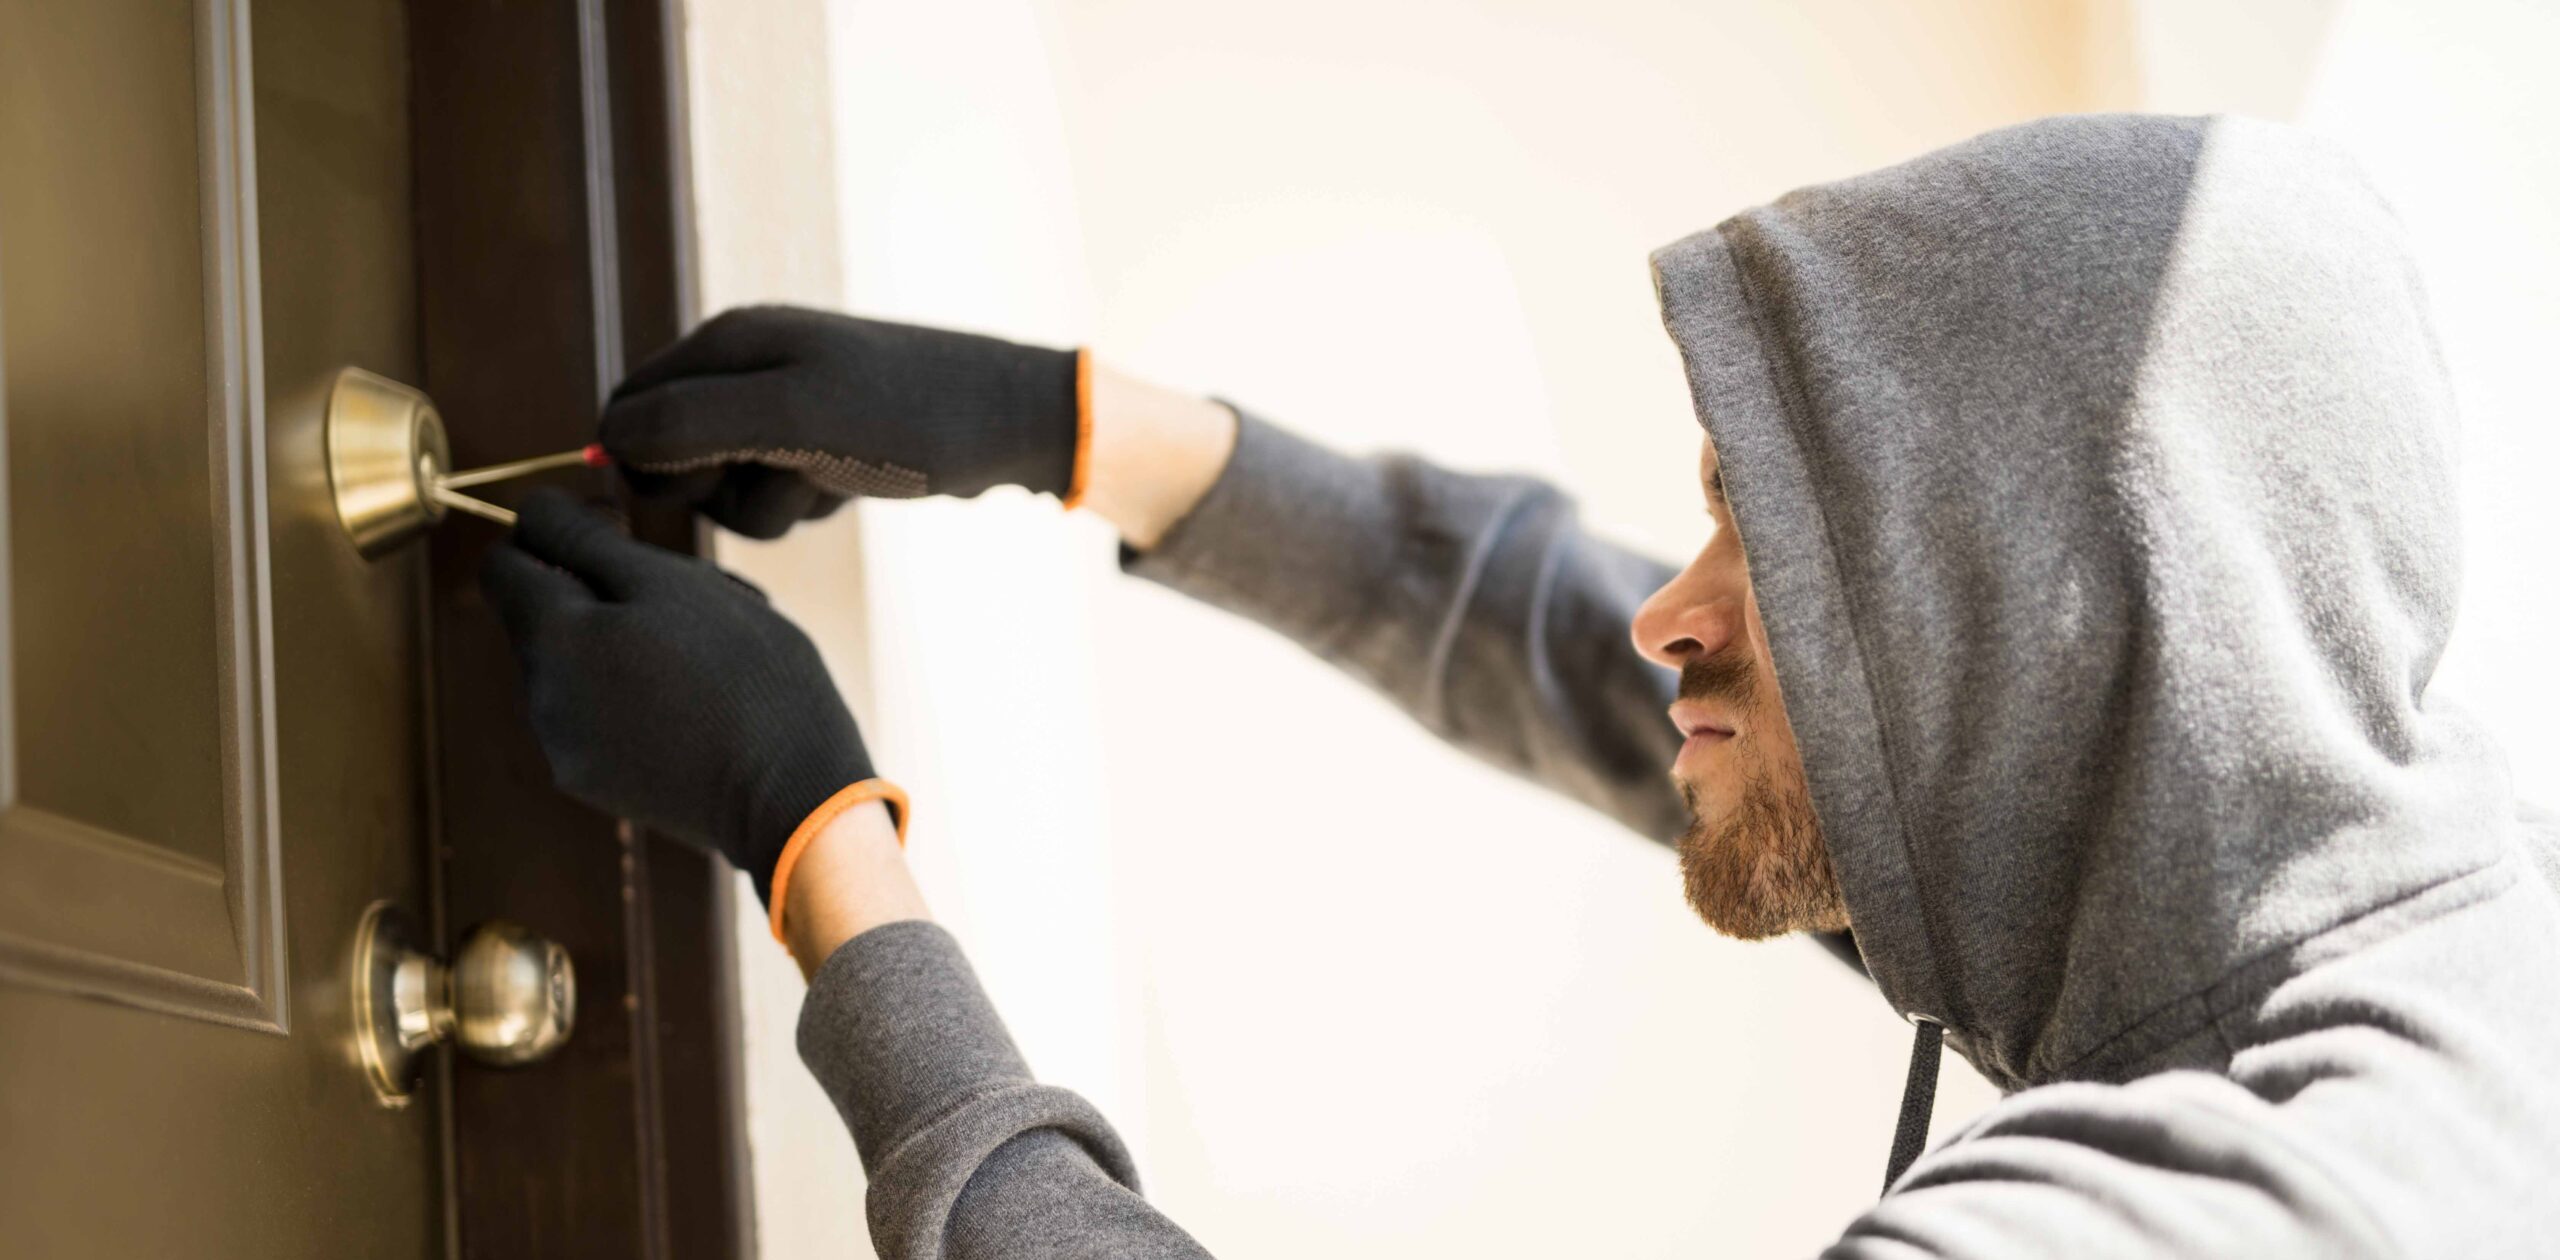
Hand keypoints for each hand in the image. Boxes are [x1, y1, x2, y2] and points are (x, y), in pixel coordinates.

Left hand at [480, 488, 877, 901]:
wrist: (791, 796)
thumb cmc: (746, 677)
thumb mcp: (677, 585)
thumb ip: (590, 543)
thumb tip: (534, 515)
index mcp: (554, 638)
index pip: (503, 562)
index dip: (554, 531)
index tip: (617, 531)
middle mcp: (539, 696)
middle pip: (543, 614)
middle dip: (599, 593)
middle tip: (688, 603)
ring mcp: (563, 747)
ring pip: (573, 663)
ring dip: (619, 644)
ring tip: (700, 660)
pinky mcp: (594, 782)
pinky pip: (593, 713)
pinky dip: (628, 694)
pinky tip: (692, 706)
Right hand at [601, 306, 1081, 537]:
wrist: (1014, 424)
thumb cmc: (910, 417)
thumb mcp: (794, 421)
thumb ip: (692, 426)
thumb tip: (610, 444)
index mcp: (729, 343)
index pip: (627, 412)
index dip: (645, 467)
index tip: (703, 490)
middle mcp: (748, 365)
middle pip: (669, 454)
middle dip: (714, 489)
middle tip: (779, 478)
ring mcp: (786, 405)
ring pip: (724, 484)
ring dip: (769, 505)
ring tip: (829, 479)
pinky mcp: (819, 441)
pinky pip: (774, 492)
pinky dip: (805, 504)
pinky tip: (851, 486)